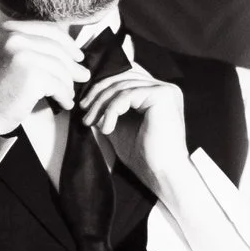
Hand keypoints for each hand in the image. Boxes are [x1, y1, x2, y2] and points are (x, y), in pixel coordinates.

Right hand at [0, 21, 88, 125]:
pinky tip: (65, 103)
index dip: (67, 43)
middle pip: (57, 49)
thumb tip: (70, 50)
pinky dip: (64, 96)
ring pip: (60, 68)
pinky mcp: (32, 76)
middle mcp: (15, 38)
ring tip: (68, 95)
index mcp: (9, 29)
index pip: (49, 30)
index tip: (77, 55)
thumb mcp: (7, 56)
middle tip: (83, 76)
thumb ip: (30, 46)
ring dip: (68, 84)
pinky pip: (59, 85)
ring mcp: (23, 55)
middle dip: (73, 65)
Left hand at [81, 62, 188, 183]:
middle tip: (84, 112)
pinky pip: (127, 95)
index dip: (102, 85)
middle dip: (98, 93)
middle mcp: (163, 87)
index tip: (84, 105)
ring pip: (122, 86)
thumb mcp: (118, 126)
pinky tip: (107, 128)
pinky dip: (112, 110)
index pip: (125, 75)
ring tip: (90, 122)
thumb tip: (86, 98)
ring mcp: (165, 90)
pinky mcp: (163, 96)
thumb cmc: (143, 156)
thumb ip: (108, 109)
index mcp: (156, 92)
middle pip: (122, 76)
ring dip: (101, 104)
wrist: (161, 175)